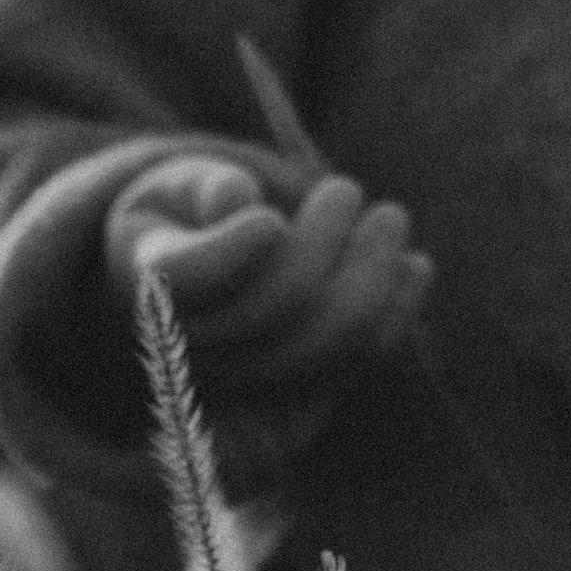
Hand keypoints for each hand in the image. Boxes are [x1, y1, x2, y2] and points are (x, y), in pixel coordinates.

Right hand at [107, 154, 431, 481]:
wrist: (203, 273)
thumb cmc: (193, 214)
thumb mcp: (181, 186)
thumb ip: (203, 185)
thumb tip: (238, 198)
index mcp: (153, 280)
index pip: (188, 277)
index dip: (232, 252)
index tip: (268, 217)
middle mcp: (195, 343)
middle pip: (272, 306)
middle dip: (323, 243)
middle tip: (346, 188)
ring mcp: (251, 376)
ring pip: (321, 345)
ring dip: (371, 277)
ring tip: (391, 218)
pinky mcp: (304, 385)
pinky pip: (357, 363)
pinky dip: (397, 314)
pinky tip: (417, 267)